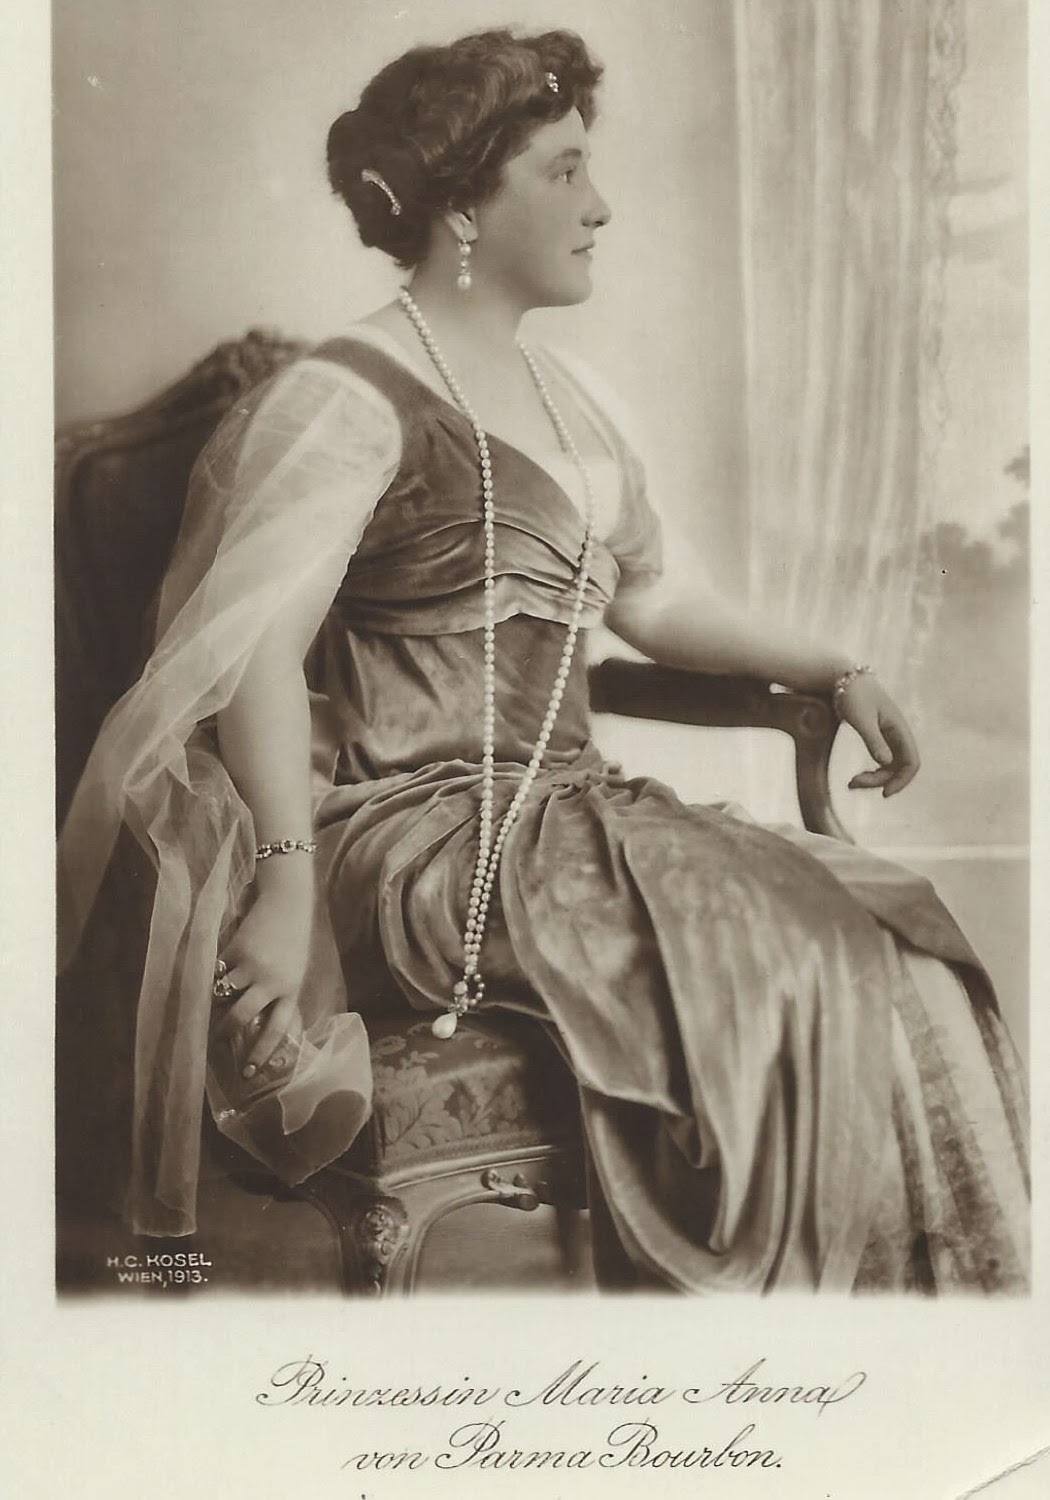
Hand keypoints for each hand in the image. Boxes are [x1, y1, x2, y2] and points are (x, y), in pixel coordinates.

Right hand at [213, 886, 312, 1076]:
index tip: (249, 1073)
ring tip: (208, 1010)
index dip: (261, 1052)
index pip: (276, 1029)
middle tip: (217, 1042)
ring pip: (224, 996)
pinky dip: (211, 978)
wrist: (288, 904)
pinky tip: (208, 979)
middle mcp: (271, 981)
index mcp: (290, 989)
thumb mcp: (293, 973)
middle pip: (244, 1017)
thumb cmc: (292, 942)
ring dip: (214, 1006)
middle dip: (226, 1033)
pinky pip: (217, 973)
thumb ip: (279, 996)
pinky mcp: (236, 949)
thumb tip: (258, 1026)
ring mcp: (252, 965)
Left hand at [837, 673, 920, 797]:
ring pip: (890, 767)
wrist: (843, 678)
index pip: (912, 761)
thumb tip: (886, 763)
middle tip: (852, 784)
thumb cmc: (853, 695)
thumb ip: (873, 740)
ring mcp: (889, 736)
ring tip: (851, 783)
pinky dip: (872, 772)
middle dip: (880, 780)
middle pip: (899, 768)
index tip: (884, 793)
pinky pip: (882, 761)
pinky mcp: (879, 737)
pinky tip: (858, 776)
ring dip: (875, 778)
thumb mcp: (861, 719)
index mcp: (899, 729)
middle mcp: (897, 734)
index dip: (902, 780)